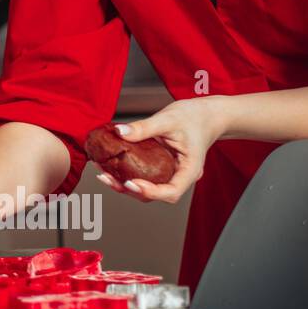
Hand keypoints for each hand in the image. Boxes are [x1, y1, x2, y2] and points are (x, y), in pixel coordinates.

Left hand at [99, 97, 227, 202]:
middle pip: (155, 194)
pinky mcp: (161, 167)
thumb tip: (119, 132)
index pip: (172, 191)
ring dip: (124, 184)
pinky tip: (110, 165)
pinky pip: (145, 175)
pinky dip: (127, 173)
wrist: (204, 114)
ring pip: (147, 187)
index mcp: (189, 169)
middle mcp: (180, 176)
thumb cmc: (194, 117)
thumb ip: (144, 127)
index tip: (131, 183)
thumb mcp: (168, 119)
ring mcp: (170, 173)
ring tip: (103, 173)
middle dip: (129, 189)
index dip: (151, 192)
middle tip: (106, 178)